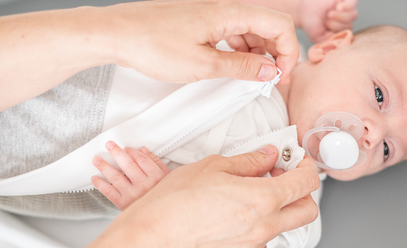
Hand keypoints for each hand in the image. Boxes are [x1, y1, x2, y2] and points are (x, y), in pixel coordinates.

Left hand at [91, 141, 170, 209]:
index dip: (132, 152)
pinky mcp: (123, 204)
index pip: (141, 160)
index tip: (126, 148)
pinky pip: (109, 192)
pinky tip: (95, 178)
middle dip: (117, 153)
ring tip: (96, 160)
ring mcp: (132, 195)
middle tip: (109, 144)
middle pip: (128, 165)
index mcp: (156, 177)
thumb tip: (142, 149)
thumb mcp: (166, 178)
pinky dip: (100, 184)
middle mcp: (144, 186)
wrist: (159, 217)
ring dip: (104, 167)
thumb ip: (155, 162)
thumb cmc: (163, 195)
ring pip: (116, 177)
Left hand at [107, 0, 298, 84]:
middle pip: (267, 26)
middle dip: (276, 53)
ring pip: (249, 30)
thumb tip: (269, 71)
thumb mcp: (203, 65)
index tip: (282, 77)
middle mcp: (224, 8)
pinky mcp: (200, 21)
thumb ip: (241, 68)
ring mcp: (212, 13)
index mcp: (230, 12)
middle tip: (271, 81)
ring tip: (252, 78)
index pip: (279, 25)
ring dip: (258, 54)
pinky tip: (234, 66)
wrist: (117, 34)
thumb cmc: (152, 45)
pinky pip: (231, 32)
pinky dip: (239, 50)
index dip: (289, 52)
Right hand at [107, 145, 319, 247]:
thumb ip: (249, 161)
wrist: (152, 235)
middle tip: (281, 181)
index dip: (306, 167)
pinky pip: (255, 244)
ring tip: (245, 199)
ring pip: (280, 228)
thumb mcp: (214, 166)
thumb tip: (268, 156)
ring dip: (273, 212)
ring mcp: (251, 247)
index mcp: (263, 200)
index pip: (306, 183)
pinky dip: (251, 229)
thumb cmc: (176, 201)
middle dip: (302, 194)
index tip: (297, 163)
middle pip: (307, 212)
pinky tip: (229, 219)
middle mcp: (263, 227)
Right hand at [298, 0, 357, 42]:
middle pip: (350, 25)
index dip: (337, 34)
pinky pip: (353, 2)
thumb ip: (329, 41)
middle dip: (336, 25)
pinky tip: (339, 8)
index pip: (347, 36)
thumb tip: (341, 39)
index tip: (326, 31)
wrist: (304, 11)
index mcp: (340, 31)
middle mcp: (345, 21)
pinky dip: (347, 6)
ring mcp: (346, 10)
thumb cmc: (311, 24)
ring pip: (353, 15)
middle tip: (326, 21)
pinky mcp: (344, 0)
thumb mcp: (318, 38)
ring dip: (340, 16)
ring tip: (329, 14)